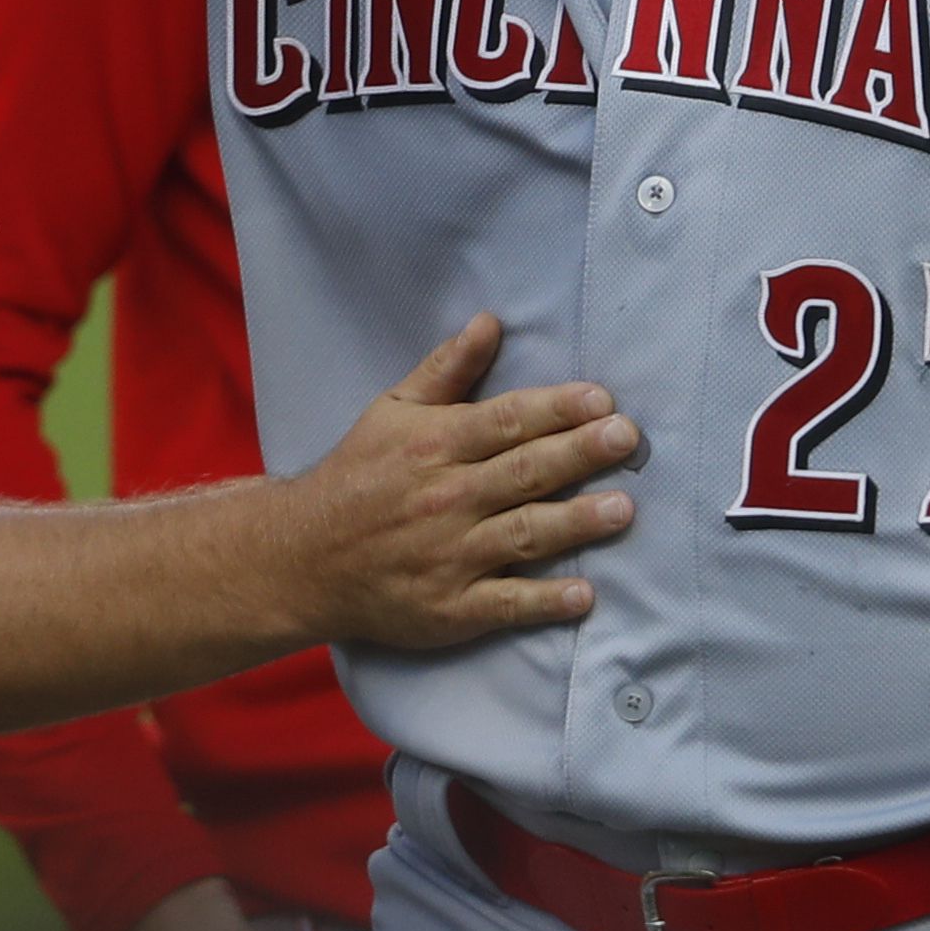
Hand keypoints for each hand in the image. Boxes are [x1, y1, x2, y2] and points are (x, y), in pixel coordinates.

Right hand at [265, 315, 634, 650]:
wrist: (302, 558)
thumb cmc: (357, 477)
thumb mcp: (392, 411)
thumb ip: (446, 370)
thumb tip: (491, 322)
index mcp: (434, 446)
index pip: (506, 421)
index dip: (556, 408)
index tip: (602, 398)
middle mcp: (446, 498)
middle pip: (524, 471)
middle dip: (579, 453)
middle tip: (627, 438)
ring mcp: (450, 556)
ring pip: (523, 534)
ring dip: (575, 523)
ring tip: (622, 509)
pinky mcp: (450, 609)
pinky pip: (505, 604)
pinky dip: (544, 602)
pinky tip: (584, 595)